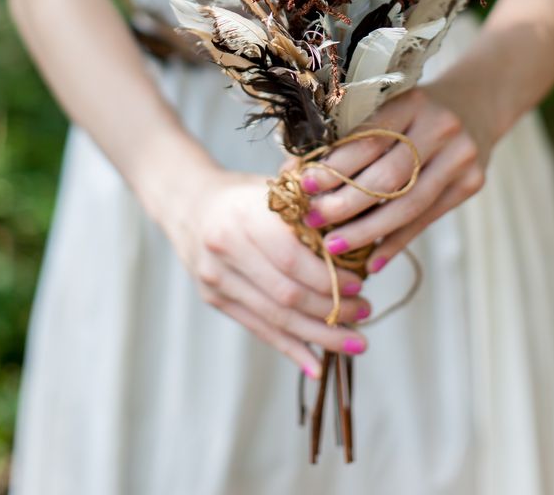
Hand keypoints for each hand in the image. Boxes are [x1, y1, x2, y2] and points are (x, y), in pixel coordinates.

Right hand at [157, 158, 371, 378]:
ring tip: (355, 342)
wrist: (188, 203)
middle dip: (332, 310)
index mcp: (244, 216)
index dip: (328, 278)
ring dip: (319, 336)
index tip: (361, 285)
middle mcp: (226, 249)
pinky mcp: (214, 299)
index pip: (292, 259)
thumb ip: (308, 211)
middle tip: (366, 313)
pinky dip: (290, 348)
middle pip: (286, 294)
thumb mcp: (273, 189)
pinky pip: (258, 329)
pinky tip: (316, 364)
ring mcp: (216, 278)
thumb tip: (360, 239)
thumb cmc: (245, 194)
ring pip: (275, 318)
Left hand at [297, 82, 494, 271]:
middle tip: (312, 221)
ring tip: (334, 247)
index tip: (304, 185)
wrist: (477, 103)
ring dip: (367, 231)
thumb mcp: (390, 106)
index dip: (335, 166)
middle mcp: (441, 128)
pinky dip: (397, 241)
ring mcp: (461, 157)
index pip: (369, 140)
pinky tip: (373, 260)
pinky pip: (427, 219)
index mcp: (412, 102)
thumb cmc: (416, 108)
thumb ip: (352, 135)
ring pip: (408, 205)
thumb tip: (296, 172)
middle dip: (345, 204)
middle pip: (388, 177)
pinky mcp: (471, 184)